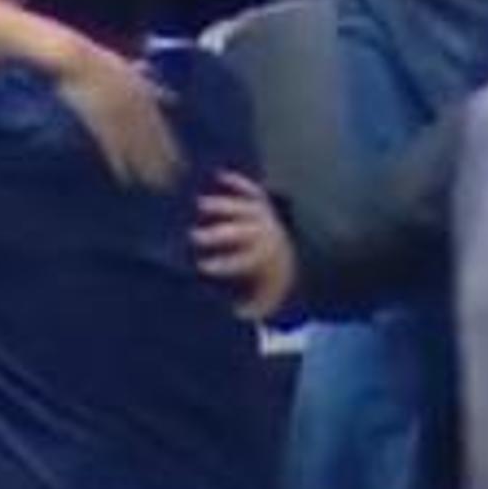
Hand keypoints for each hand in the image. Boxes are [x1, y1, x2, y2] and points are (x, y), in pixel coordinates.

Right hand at [55, 43, 183, 188]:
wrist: (78, 62)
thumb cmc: (103, 65)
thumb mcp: (134, 73)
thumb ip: (152, 87)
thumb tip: (172, 97)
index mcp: (144, 99)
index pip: (161, 131)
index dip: (171, 151)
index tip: (181, 168)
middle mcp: (135, 111)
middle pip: (152, 144)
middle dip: (163, 166)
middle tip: (172, 186)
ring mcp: (118, 119)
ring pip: (136, 150)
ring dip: (146, 170)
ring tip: (155, 187)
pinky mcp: (99, 125)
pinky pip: (112, 149)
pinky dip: (120, 165)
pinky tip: (126, 179)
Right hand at [191, 171, 298, 320]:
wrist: (295, 260)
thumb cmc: (268, 284)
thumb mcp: (259, 301)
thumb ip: (241, 308)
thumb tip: (219, 314)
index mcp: (261, 260)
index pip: (237, 262)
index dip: (219, 265)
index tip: (200, 266)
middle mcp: (263, 236)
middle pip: (238, 233)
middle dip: (216, 236)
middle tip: (192, 237)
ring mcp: (263, 216)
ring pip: (242, 208)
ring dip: (222, 206)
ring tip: (200, 205)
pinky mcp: (262, 203)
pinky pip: (251, 189)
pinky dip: (238, 182)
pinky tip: (219, 174)